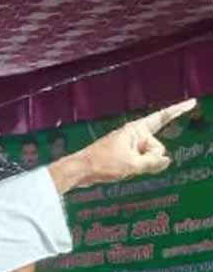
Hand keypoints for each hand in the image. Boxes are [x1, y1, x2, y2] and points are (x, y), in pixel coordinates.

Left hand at [49, 98, 196, 192]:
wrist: (79, 170)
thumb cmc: (103, 164)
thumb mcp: (132, 165)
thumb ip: (153, 163)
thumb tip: (166, 161)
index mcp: (135, 130)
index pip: (162, 118)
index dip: (178, 110)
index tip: (192, 102)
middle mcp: (134, 134)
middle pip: (157, 147)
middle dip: (150, 158)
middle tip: (128, 163)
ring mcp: (129, 144)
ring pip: (149, 157)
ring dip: (141, 165)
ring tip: (120, 167)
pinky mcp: (124, 154)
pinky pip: (140, 161)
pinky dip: (137, 167)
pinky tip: (126, 169)